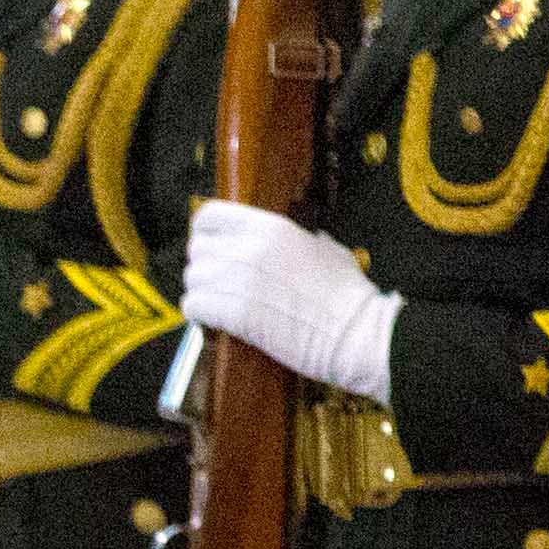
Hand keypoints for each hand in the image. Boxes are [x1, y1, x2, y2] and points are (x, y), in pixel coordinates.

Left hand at [183, 199, 397, 399]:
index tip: (210, 248)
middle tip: (220, 285)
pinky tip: (217, 321)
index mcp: (271, 227)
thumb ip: (294, 238)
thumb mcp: (323, 247)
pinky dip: (201, 315)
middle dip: (205, 268)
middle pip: (197, 250)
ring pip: (193, 279)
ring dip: (203, 293)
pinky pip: (194, 307)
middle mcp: (250, 249)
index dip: (204, 233)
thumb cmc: (346, 294)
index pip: (209, 216)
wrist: (356, 332)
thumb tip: (283, 238)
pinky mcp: (234, 313)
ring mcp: (240, 280)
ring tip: (223, 305)